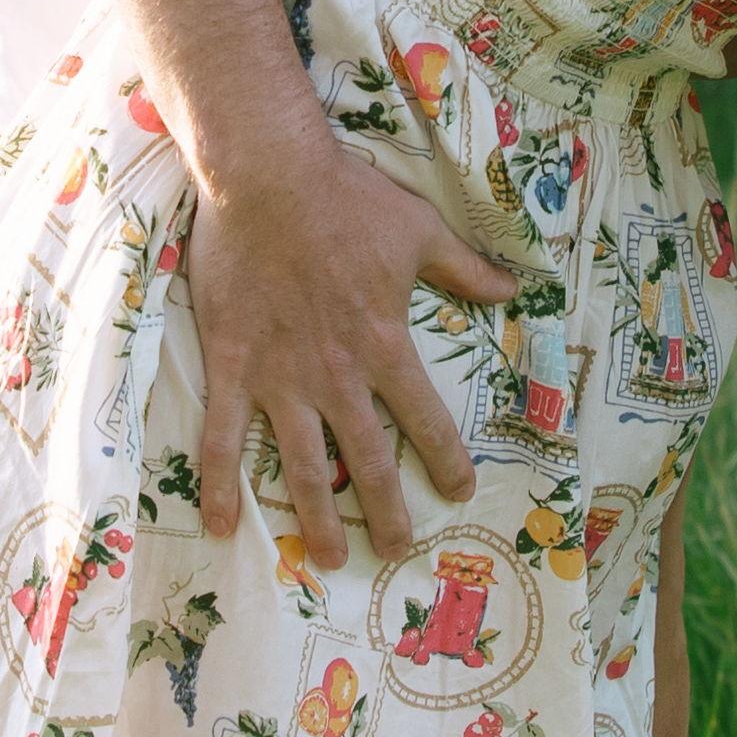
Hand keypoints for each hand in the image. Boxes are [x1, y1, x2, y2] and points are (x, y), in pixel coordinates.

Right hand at [174, 122, 519, 563]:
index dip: (447, 460)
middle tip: (395, 550)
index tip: (459, 489)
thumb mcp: (420, 231)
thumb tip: (517, 288)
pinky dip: (219, 486)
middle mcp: (337, 376)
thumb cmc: (346, 199)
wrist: (267, 177)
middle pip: (369, 462)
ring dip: (317, 519)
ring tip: (330, 559)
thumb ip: (466, 270)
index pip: (427, 419)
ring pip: (303, 467)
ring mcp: (281, 378)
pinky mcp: (232, 368)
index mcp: (386, 346)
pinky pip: (222, 438)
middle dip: (387, 513)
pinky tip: (219, 527)